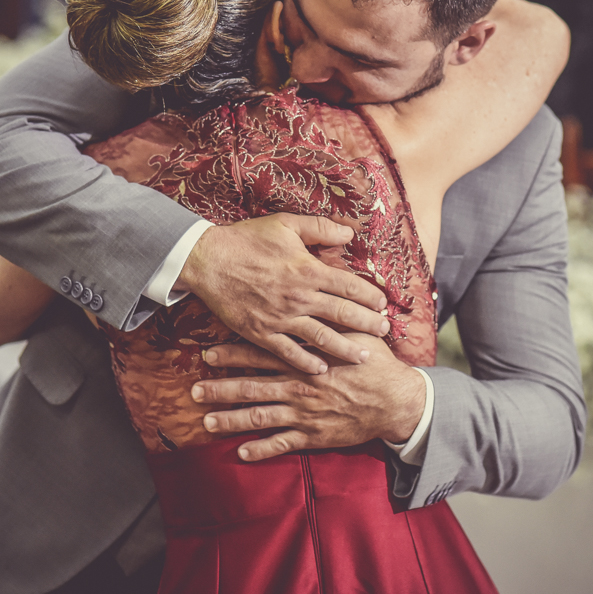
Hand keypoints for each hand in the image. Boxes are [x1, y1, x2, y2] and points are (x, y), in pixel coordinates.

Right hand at [177, 214, 389, 374]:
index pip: (349, 286)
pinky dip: (307, 362)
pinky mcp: (261, 332)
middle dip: (368, 324)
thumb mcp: (285, 224)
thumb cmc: (246, 239)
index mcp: (308, 269)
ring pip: (322, 338)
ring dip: (346, 348)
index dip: (370, 296)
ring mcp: (281, 318)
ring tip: (365, 356)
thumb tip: (349, 233)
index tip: (382, 304)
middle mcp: (299, 297)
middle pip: (343, 314)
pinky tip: (322, 369)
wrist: (208, 260)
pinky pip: (289, 352)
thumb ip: (320, 228)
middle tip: (384, 331)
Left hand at [190, 334, 426, 460]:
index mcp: (306, 360)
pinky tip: (241, 452)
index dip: (234, 355)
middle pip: (252, 387)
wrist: (396, 402)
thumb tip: (317, 291)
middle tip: (194, 391)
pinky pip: (283, 444)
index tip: (209, 354)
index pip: (263, 355)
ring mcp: (304, 414)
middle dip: (221, 389)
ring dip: (231, 420)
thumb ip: (332, 316)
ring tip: (206, 422)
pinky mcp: (314, 436)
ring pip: (260, 417)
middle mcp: (299, 387)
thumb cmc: (376, 364)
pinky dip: (261, 449)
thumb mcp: (356, 333)